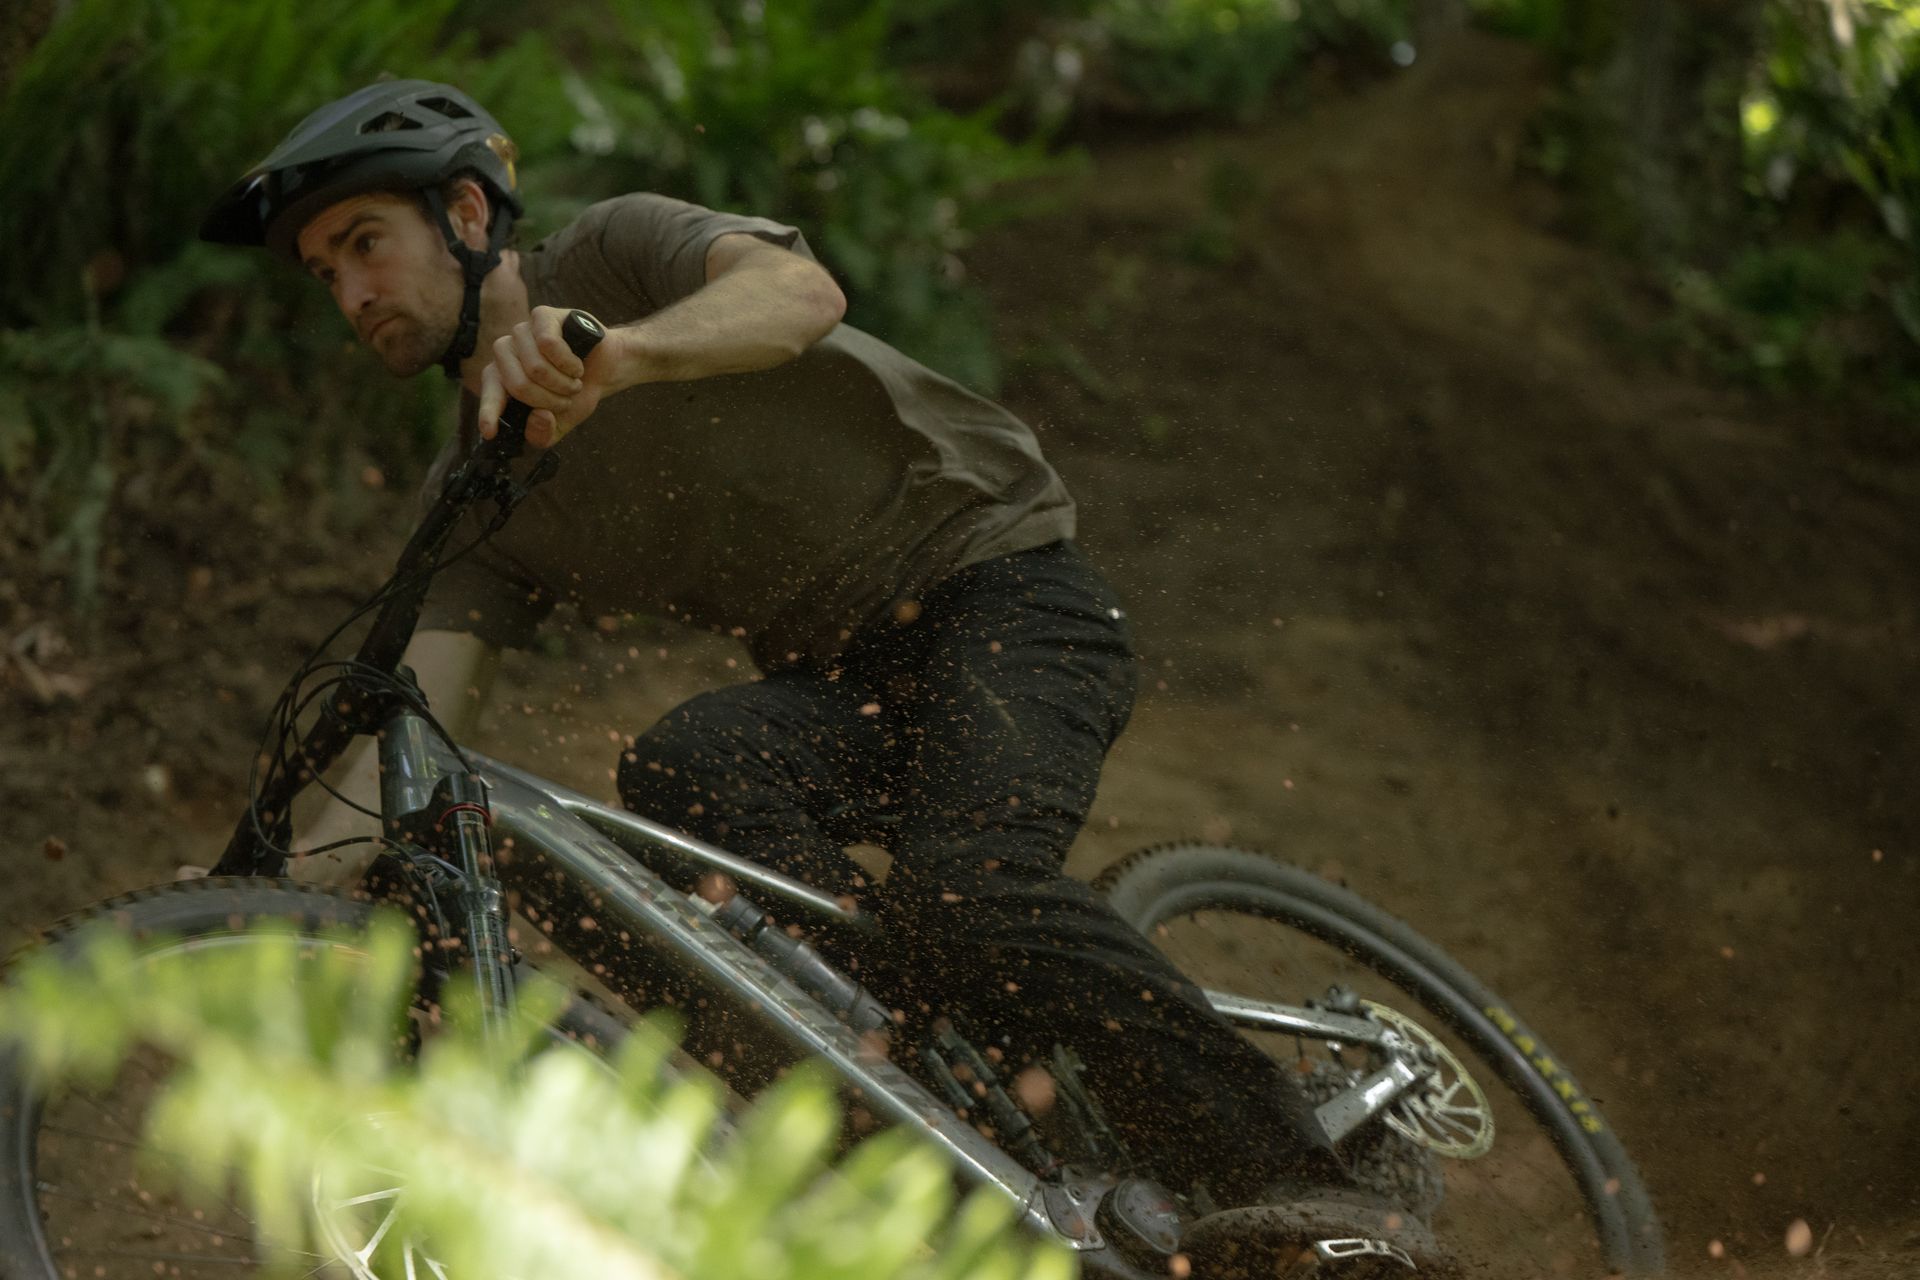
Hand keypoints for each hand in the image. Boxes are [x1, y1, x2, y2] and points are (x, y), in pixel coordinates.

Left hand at [477, 305, 614, 448]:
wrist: (606, 369)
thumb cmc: (576, 393)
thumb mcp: (558, 424)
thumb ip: (542, 434)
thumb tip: (539, 416)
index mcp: (503, 378)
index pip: (490, 394)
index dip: (488, 413)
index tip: (490, 432)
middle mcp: (507, 352)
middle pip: (518, 384)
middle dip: (548, 400)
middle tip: (566, 398)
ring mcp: (522, 332)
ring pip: (535, 366)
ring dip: (563, 383)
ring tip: (573, 382)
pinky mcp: (542, 316)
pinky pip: (548, 344)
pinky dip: (568, 362)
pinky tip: (576, 364)